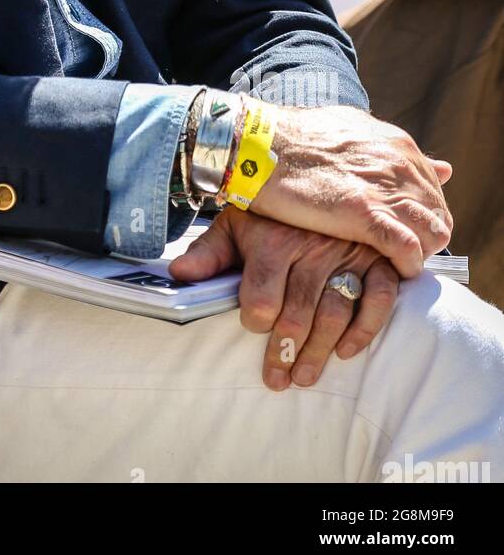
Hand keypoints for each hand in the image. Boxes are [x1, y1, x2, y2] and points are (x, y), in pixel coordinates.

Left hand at [169, 210, 399, 387]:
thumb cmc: (269, 214)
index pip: (263, 297)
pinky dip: (365, 328)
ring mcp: (347, 254)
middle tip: (278, 378)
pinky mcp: (377, 259)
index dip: (255, 320)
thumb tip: (177, 275)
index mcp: (273, 241)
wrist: (315, 177)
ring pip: (335, 312)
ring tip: (303, 376)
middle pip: (298, 313)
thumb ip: (208, 253)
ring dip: (320, 351)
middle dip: (285, 352)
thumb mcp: (234, 225)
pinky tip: (346, 351)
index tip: (252, 327)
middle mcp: (312, 248)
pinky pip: (378, 298)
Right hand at [249, 102, 451, 277]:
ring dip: (418, 253)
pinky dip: (406, 264)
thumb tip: (436, 165)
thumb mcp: (350, 128)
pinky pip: (407, 248)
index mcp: (397, 145)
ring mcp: (384, 188)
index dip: (421, 215)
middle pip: (438, 214)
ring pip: (433, 233)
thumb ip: (388, 147)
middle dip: (425, 237)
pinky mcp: (364, 212)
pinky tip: (393, 271)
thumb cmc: (294, 136)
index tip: (403, 229)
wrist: (259, 141)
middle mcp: (399, 164)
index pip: (433, 190)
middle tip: (398, 252)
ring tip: (395, 264)